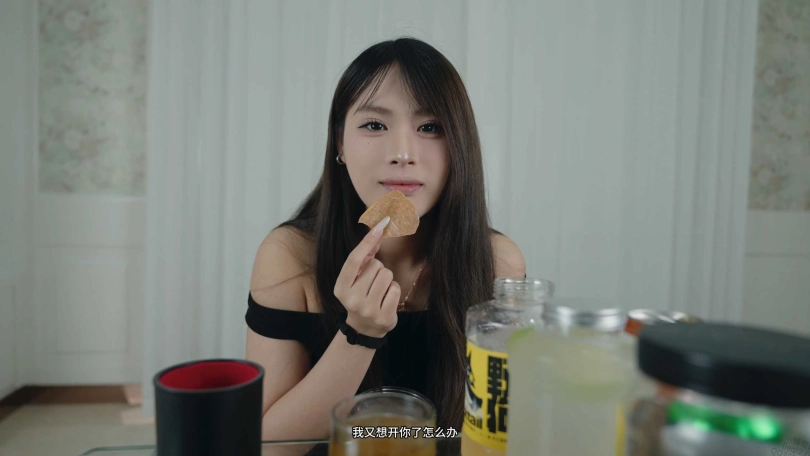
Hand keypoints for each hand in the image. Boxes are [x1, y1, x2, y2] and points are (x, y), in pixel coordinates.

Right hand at [333, 216, 400, 338]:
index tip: (379, 227)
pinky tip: (386, 300)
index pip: (354, 260)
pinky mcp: (384, 317)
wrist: (364, 328)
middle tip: (372, 284)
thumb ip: (363, 258)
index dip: (367, 242)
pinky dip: (394, 291)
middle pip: (376, 266)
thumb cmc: (360, 296)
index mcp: (341, 288)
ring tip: (380, 291)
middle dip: (378, 269)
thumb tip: (377, 232)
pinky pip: (396, 289)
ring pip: (387, 275)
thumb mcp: (355, 279)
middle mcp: (352, 299)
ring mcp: (368, 310)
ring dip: (387, 279)